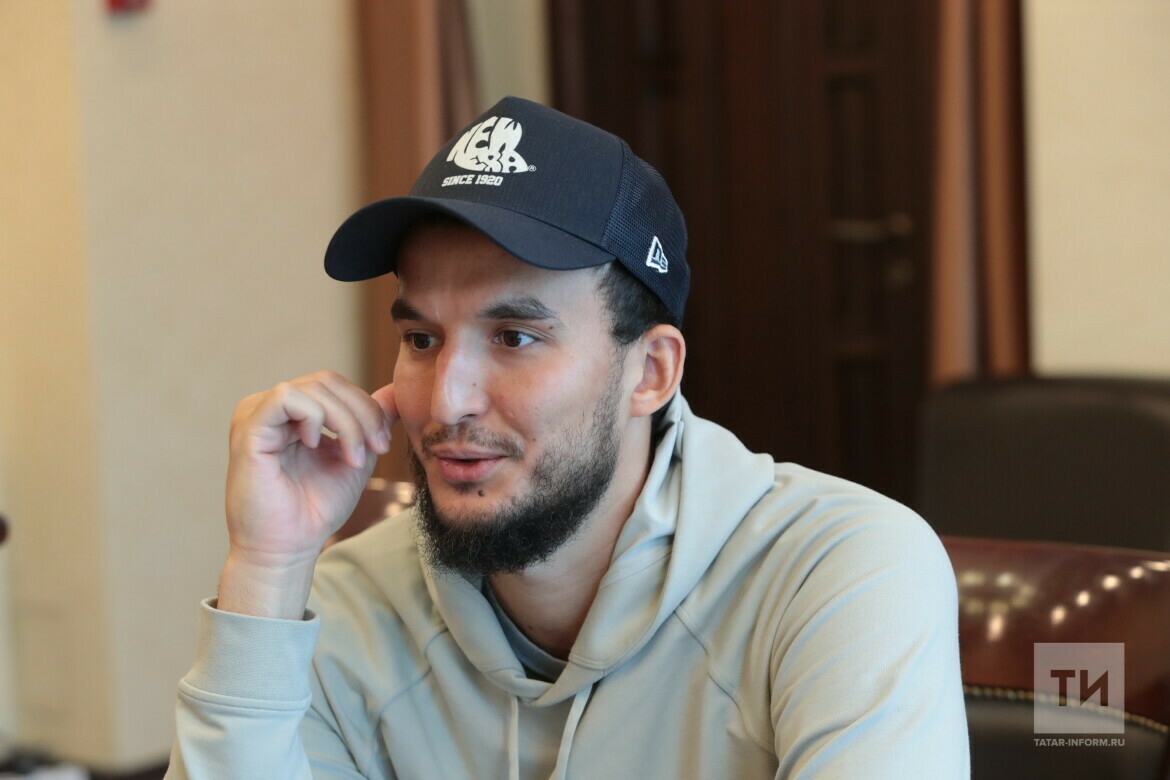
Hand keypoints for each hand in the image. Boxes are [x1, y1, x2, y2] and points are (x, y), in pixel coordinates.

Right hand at [218, 371, 396, 616]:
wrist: (287, 548)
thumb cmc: (316, 508)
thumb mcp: (357, 456)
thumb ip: (372, 422)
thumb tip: (397, 390)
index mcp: (293, 412)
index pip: (335, 386)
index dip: (367, 408)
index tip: (384, 444)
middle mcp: (271, 408)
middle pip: (327, 381)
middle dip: (362, 413)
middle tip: (377, 448)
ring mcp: (256, 414)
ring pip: (313, 388)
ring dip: (346, 422)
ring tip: (352, 459)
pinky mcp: (248, 427)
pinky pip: (286, 398)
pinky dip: (314, 417)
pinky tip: (316, 445)